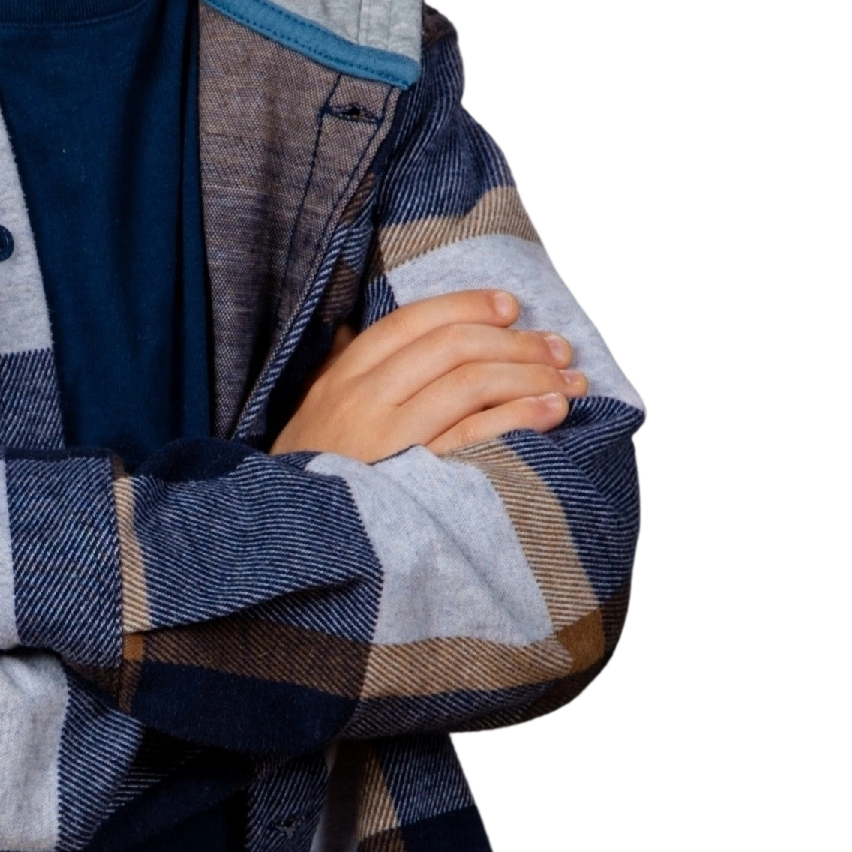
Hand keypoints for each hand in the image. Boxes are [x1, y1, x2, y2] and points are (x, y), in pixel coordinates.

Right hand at [271, 289, 588, 462]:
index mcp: (341, 378)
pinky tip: (554, 411)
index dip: (468, 306)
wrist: (282, 546)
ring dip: (530, 373)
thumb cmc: (310, 481)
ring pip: (471, 381)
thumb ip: (344, 372)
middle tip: (557, 348)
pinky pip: (477, 434)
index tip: (511, 306)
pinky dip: (523, 415)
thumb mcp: (314, 416)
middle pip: (453, 346)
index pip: (414, 322)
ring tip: (569, 380)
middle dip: (515, 341)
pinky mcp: (414, 482)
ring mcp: (387, 440)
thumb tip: (360, 329)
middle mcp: (362, 400)